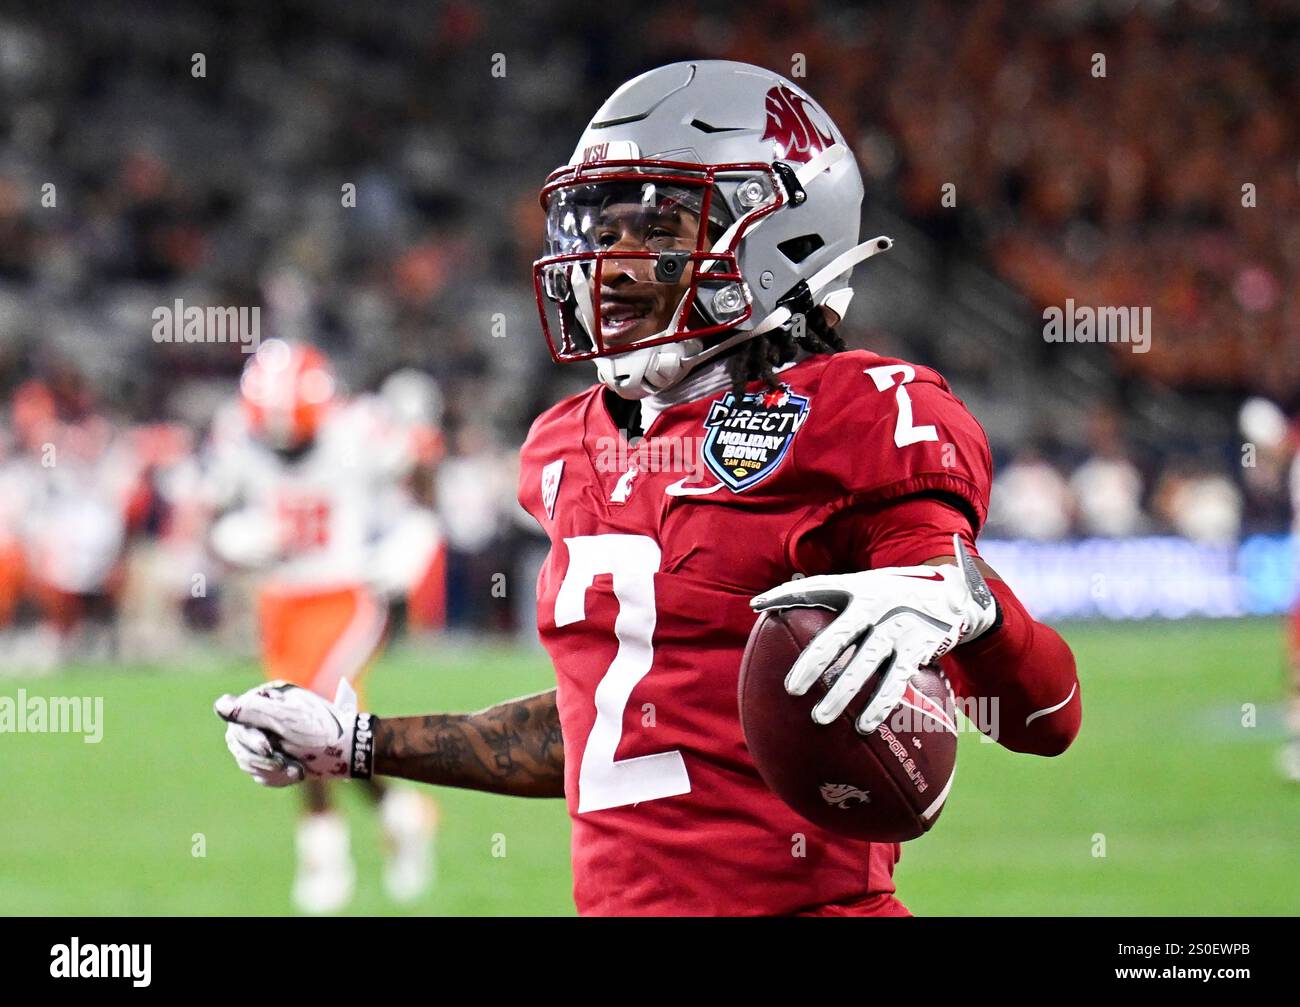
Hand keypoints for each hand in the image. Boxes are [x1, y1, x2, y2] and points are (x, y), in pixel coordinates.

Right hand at [214, 679, 369, 783]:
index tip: (268, 748)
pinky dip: (276, 777)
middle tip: (284, 762)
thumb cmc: (322, 732)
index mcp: (267, 698)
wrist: (350, 753)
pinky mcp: (274, 757)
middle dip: (261, 757)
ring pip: (246, 760)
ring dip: (270, 769)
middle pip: (238, 742)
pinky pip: (259, 773)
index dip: (248, 737)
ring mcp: (268, 736)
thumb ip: (253, 711)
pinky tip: (296, 773)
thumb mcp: (288, 719)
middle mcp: (264, 715)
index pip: (237, 719)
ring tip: (296, 769)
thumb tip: (220, 705)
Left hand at [750, 535, 996, 733]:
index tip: (758, 606)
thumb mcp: (865, 585)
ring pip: (866, 665)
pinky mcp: (919, 648)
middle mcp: (877, 605)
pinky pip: (896, 681)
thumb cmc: (894, 594)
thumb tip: (768, 604)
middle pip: (839, 636)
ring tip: (819, 718)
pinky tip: (862, 726)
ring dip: (842, 693)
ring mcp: (899, 627)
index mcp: (858, 588)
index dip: (786, 594)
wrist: (954, 595)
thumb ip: (826, 594)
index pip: (817, 588)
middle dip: (814, 662)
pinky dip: (879, 705)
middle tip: (792, 689)